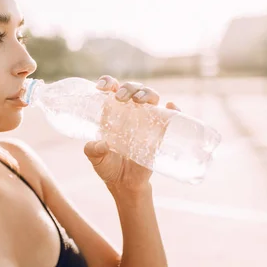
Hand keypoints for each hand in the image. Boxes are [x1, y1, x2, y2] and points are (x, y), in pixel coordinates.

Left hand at [84, 75, 180, 191]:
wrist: (125, 184)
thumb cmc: (108, 167)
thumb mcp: (95, 158)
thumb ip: (93, 150)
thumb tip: (102, 144)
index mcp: (112, 113)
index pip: (111, 89)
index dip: (108, 82)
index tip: (101, 87)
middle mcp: (130, 113)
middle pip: (132, 89)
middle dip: (127, 87)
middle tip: (120, 97)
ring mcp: (146, 121)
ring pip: (151, 97)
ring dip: (146, 93)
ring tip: (139, 100)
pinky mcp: (160, 134)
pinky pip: (170, 117)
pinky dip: (173, 109)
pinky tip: (170, 107)